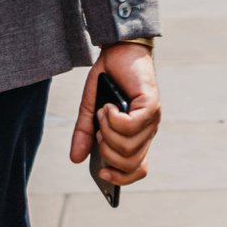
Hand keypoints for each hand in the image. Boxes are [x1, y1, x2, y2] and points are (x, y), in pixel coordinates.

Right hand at [72, 36, 159, 189]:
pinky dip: (114, 119)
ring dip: (108, 131)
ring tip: (103, 112)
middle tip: (98, 130)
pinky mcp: (151, 104)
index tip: (102, 172)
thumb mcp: (90, 109)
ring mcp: (151, 119)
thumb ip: (84, 134)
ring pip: (128, 147)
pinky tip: (109, 107)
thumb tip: (75, 159)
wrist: (118, 49)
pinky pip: (131, 126)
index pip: (137, 170)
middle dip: (107, 151)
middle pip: (130, 163)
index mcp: (136, 137)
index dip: (121, 178)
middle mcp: (147, 131)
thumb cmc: (108, 78)